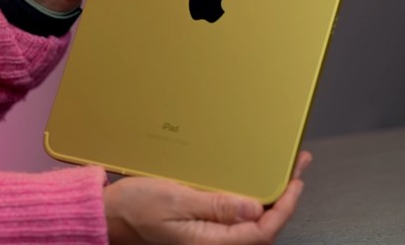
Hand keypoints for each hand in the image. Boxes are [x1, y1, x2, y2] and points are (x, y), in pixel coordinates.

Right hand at [103, 151, 311, 244]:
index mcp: (210, 243)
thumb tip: (255, 208)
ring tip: (282, 171)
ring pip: (251, 221)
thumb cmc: (133, 209)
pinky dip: (250, 198)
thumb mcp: (174, 199)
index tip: (295, 181)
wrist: (108, 215)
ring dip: (269, 196)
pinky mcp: (203, 227)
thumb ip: (216, 206)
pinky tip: (253, 183)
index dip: (284, 206)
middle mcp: (213, 243)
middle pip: (262, 226)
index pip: (263, 231)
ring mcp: (209, 236)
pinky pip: (235, 217)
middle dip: (283, 197)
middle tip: (296, 167)